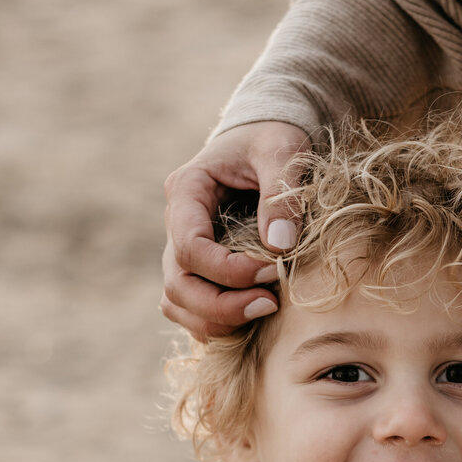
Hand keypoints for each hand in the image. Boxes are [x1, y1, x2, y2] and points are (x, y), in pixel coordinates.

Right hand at [161, 120, 309, 339]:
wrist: (267, 138)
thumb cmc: (275, 137)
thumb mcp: (284, 149)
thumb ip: (282, 192)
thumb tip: (278, 246)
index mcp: (188, 191)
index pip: (189, 247)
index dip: (228, 271)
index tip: (272, 272)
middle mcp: (177, 223)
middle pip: (177, 284)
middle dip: (221, 306)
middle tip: (270, 305)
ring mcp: (183, 248)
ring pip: (177, 302)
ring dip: (216, 320)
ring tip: (265, 311)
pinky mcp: (199, 267)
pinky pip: (190, 308)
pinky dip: (215, 323)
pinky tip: (253, 318)